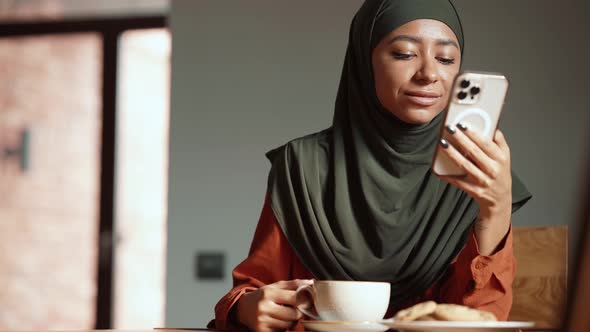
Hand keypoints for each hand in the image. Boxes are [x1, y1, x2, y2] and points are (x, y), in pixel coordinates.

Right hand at [236, 279, 313, 331]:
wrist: (243, 308)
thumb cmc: (262, 296)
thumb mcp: (275, 286)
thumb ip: (293, 284)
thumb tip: (311, 283)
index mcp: (268, 293)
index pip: (294, 298)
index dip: (304, 300)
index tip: (308, 301)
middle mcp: (264, 307)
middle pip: (293, 314)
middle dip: (299, 313)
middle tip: (299, 310)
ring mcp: (262, 321)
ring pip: (288, 324)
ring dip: (292, 321)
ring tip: (287, 315)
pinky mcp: (261, 331)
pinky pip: (281, 331)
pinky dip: (283, 327)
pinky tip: (279, 321)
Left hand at [437, 123, 511, 253]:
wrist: (500, 199)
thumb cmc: (500, 173)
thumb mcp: (505, 157)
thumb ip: (500, 142)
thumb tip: (492, 127)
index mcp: (500, 159)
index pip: (486, 144)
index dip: (474, 134)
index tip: (462, 124)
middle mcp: (493, 170)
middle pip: (474, 152)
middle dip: (460, 139)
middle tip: (449, 129)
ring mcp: (483, 181)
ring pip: (465, 165)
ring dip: (452, 154)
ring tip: (442, 143)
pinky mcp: (474, 191)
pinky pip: (458, 182)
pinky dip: (447, 175)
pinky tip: (436, 168)